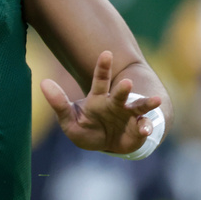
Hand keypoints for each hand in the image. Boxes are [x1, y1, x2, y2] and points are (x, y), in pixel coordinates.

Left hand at [40, 50, 162, 154]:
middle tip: (127, 82)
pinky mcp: (138, 130)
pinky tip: (145, 130)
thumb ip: (58, 103)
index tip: (106, 54)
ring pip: (139, 107)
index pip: (100, 79)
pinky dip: (145, 128)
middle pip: (120, 93)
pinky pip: (143, 127)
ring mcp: (129, 116)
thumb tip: (43, 82)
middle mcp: (116, 103)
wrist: (104, 146)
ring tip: (156, 99)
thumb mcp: (68, 120)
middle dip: (124, 88)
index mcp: (98, 98)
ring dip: (147, 103)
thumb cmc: (86, 129)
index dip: (103, 67)